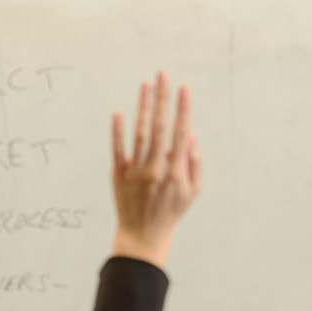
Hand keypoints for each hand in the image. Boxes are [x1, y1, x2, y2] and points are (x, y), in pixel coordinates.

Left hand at [110, 71, 202, 267]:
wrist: (142, 235)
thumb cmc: (171, 211)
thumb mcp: (193, 192)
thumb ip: (194, 163)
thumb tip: (189, 134)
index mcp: (176, 172)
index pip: (180, 134)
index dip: (183, 109)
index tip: (184, 88)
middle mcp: (156, 169)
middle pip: (161, 127)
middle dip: (163, 99)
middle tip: (163, 74)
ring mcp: (136, 172)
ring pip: (140, 134)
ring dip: (143, 107)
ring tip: (146, 84)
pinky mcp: (119, 175)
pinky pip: (118, 150)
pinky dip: (117, 131)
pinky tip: (119, 112)